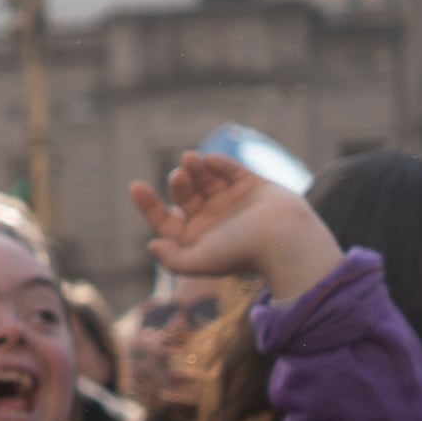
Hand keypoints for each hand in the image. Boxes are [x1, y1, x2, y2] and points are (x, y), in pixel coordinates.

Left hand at [128, 152, 343, 302]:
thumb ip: (171, 259)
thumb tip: (152, 244)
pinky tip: (210, 160)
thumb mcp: (199, 262)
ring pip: (205, 179)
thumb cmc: (241, 253)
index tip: (135, 186)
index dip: (148, 204)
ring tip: (189, 158)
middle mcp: (212, 219)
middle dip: (178, 183)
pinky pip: (230, 169)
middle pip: (184, 195)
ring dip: (195, 167)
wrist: (286, 239)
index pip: (165, 220)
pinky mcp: (251, 185)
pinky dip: (219, 163)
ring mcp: (232, 201)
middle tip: (179, 175)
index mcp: (197, 238)